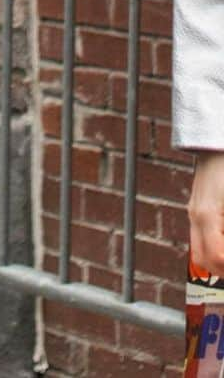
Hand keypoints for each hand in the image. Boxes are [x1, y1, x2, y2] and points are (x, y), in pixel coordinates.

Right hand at [190, 150, 223, 274]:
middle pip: (203, 259)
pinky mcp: (197, 208)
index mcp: (207, 215)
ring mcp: (194, 211)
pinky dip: (215, 247)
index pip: (218, 257)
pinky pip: (201, 237)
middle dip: (223, 269)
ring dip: (218, 260)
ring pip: (200, 251)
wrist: (217, 146)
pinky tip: (223, 240)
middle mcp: (196, 215)